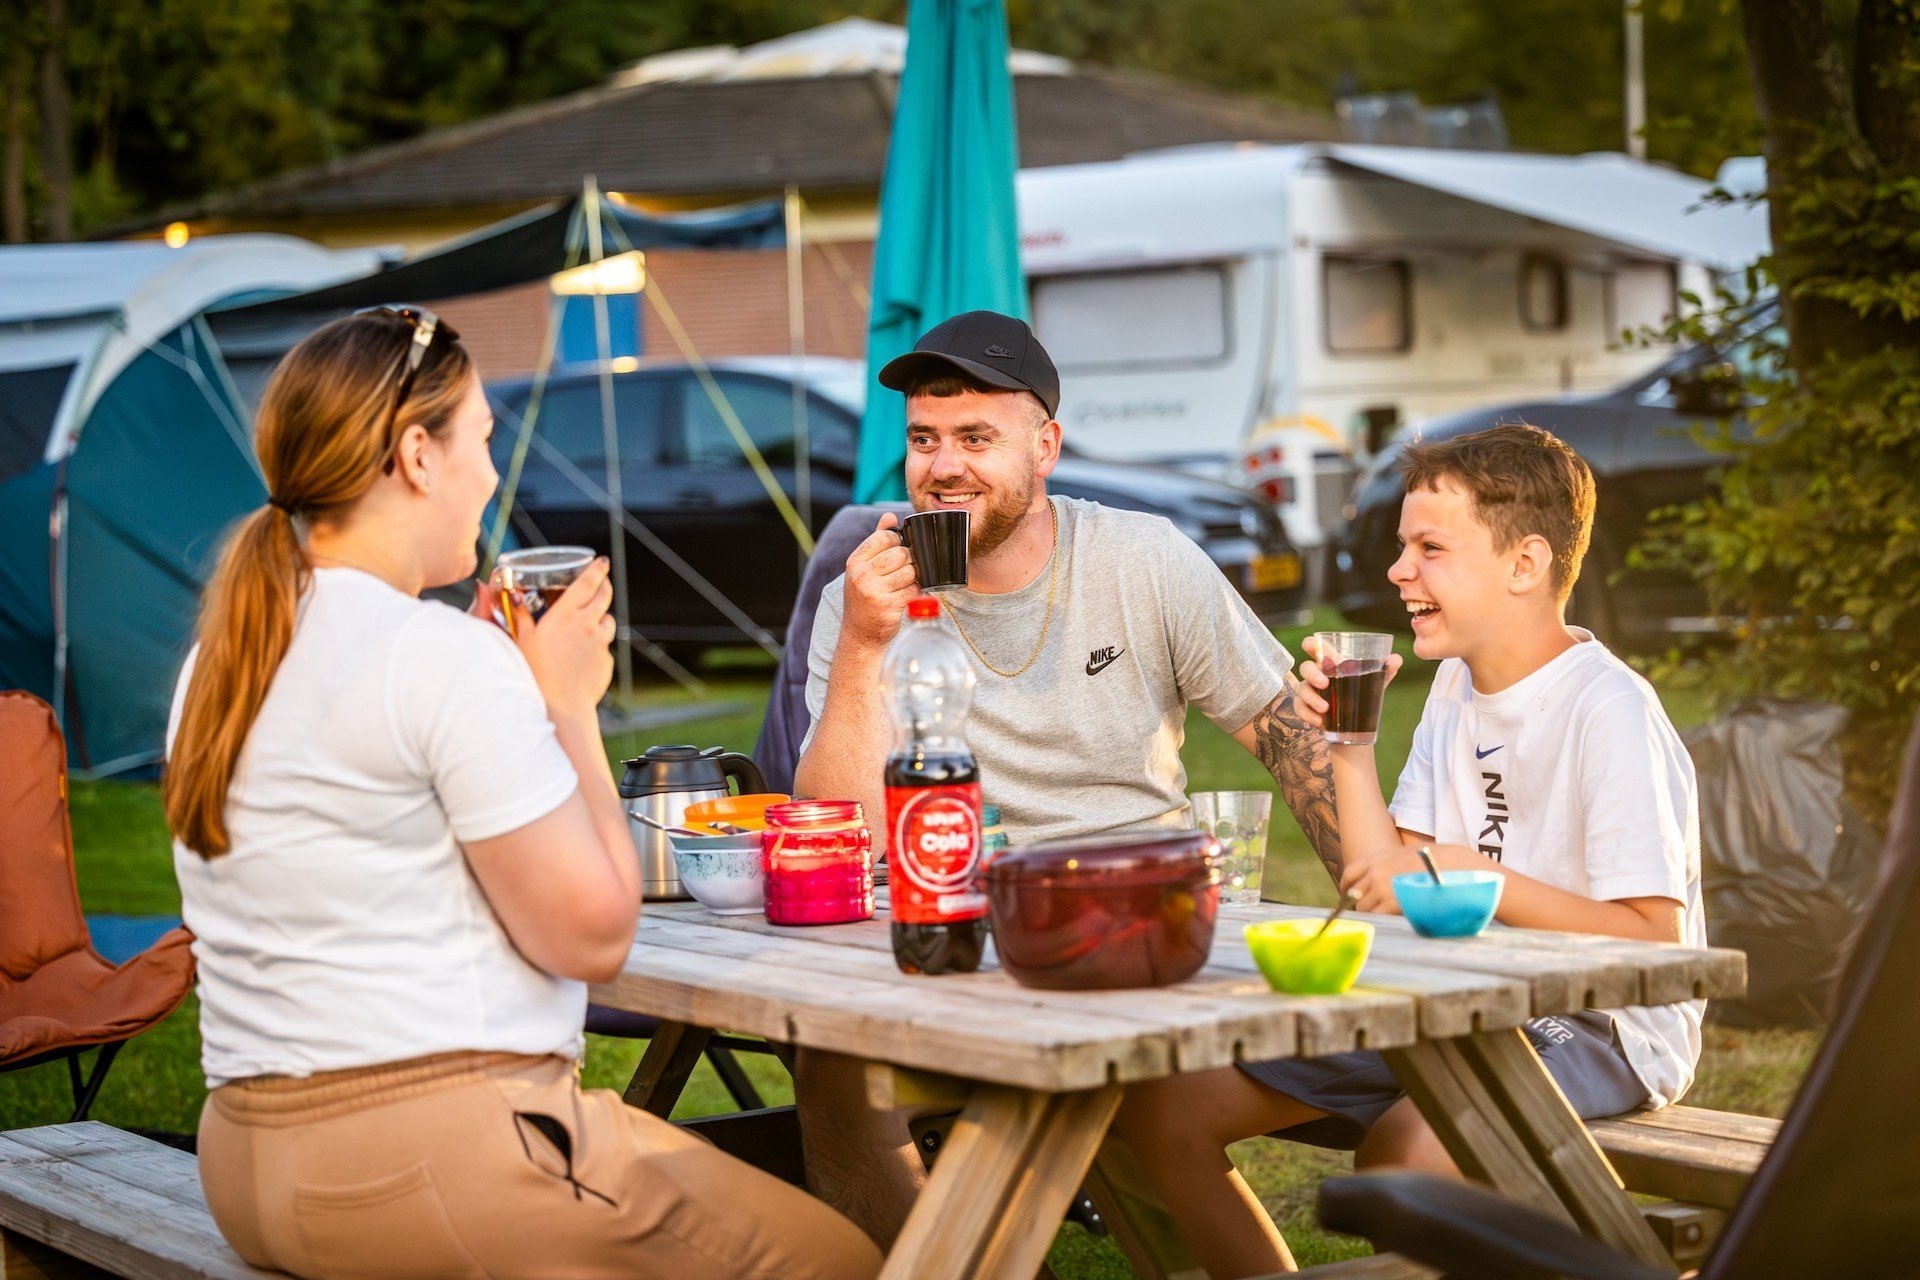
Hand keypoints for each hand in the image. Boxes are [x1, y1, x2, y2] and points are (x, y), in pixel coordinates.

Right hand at [510, 558, 615, 718]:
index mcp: (565, 615)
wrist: (561, 707)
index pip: (587, 583)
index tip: (601, 561)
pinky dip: (597, 645)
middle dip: (603, 585)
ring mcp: (600, 643)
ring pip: (608, 620)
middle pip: (605, 595)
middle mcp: (587, 625)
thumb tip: (505, 594)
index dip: (597, 569)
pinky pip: (605, 646)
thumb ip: (518, 615)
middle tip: (599, 583)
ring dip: (601, 618)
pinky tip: (581, 657)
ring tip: (586, 625)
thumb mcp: (521, 640)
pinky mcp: (607, 661)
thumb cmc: (535, 674)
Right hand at [841, 513, 918, 649]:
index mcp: (855, 561)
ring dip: (913, 578)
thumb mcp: (863, 568)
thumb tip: (890, 515)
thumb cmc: (864, 597)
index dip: (897, 541)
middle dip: (908, 560)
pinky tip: (908, 596)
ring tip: (904, 584)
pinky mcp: (888, 608)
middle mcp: (862, 575)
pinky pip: (914, 591)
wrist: (859, 633)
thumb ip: (877, 540)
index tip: (898, 551)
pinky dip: (916, 592)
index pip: (885, 537)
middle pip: (901, 554)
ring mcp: (874, 593)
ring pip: (910, 572)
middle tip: (903, 570)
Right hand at [1293, 635, 1403, 734]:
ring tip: (1325, 709)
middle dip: (1312, 674)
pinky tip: (1319, 721)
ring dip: (1311, 698)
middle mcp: (1318, 676)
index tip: (1309, 644)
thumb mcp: (1375, 682)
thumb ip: (1385, 670)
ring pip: (1301, 689)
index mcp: (1332, 665)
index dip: (1311, 644)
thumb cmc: (1362, 695)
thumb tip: (1396, 659)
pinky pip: (1299, 709)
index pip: (1318, 650)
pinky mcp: (1306, 709)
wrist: (1355, 725)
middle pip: (1305, 667)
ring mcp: (1310, 692)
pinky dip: (1307, 714)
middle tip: (1324, 683)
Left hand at [1340, 842, 1475, 913]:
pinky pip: (1376, 916)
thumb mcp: (1403, 854)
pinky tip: (1388, 919)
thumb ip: (1385, 865)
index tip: (1347, 896)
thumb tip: (1374, 879)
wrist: (1452, 864)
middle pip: (1354, 894)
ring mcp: (1381, 887)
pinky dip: (1380, 920)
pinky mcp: (1391, 902)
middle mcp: (1374, 872)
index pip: (1349, 874)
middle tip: (1367, 912)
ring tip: (1383, 916)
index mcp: (1376, 857)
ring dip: (1370, 914)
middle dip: (1358, 904)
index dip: (1346, 887)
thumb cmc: (1433, 860)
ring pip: (1363, 908)